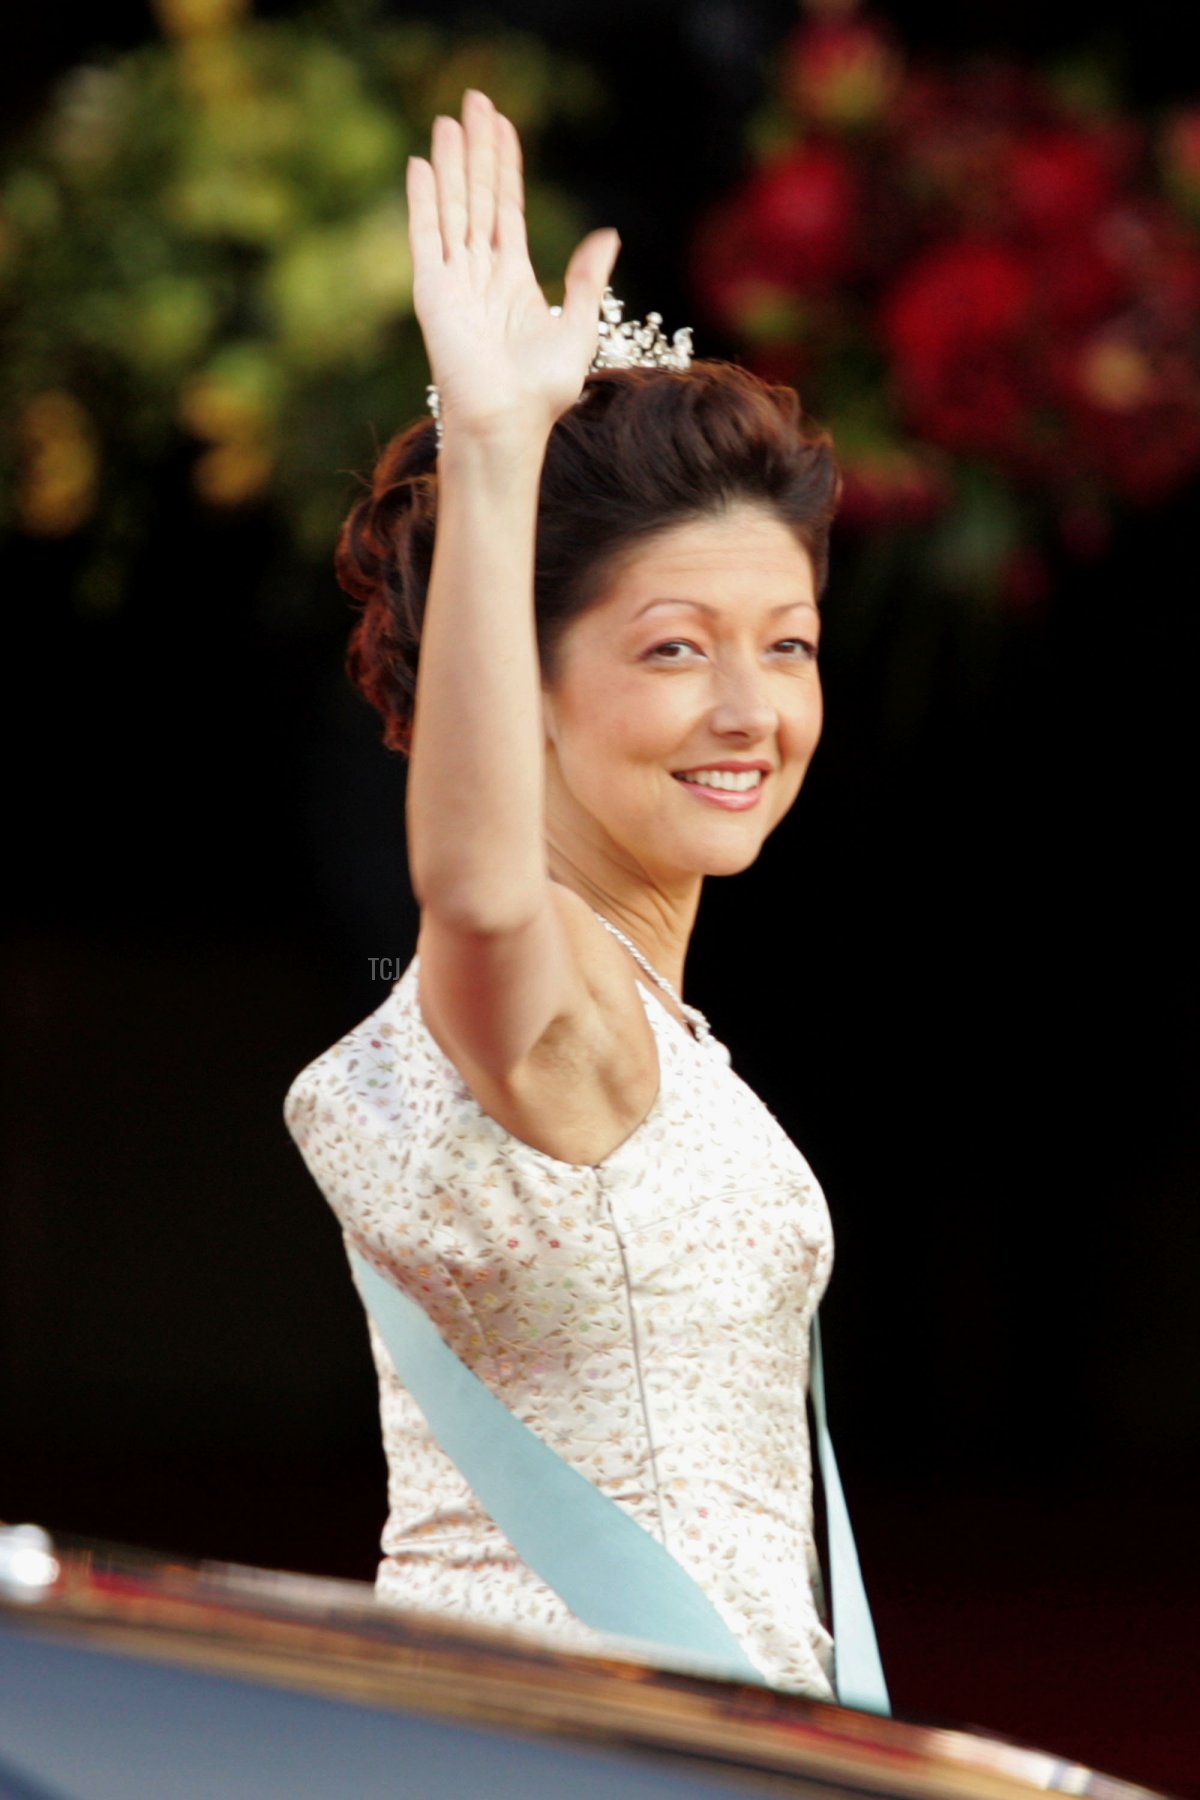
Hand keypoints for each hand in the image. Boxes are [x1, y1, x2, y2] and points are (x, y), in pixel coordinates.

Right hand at [406, 90, 619, 445]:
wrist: (508, 422)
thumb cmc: (542, 392)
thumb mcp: (578, 328)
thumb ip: (586, 281)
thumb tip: (607, 235)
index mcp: (513, 279)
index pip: (507, 209)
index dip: (505, 167)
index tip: (503, 125)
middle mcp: (480, 274)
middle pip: (478, 196)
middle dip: (477, 150)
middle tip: (475, 99)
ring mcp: (454, 280)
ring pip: (454, 207)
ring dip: (451, 163)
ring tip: (449, 120)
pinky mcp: (433, 291)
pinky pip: (427, 236)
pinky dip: (423, 201)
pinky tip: (421, 166)